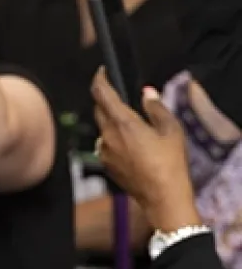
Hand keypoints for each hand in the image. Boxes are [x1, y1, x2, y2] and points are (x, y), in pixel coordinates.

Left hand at [91, 69, 198, 231]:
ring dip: (111, 123)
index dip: (99, 79)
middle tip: (119, 97)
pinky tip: (132, 147)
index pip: (101, 94)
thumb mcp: (171, 130)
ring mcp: (103, 152)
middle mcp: (107, 136)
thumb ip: (156, 107)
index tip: (101, 72)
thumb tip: (147, 93)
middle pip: (98, 110)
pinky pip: (105, 145)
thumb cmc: (169, 163)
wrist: (162, 196)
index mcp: (123, 123)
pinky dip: (114, 140)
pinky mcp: (105, 164)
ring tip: (133, 127)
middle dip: (105, 100)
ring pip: (102, 129)